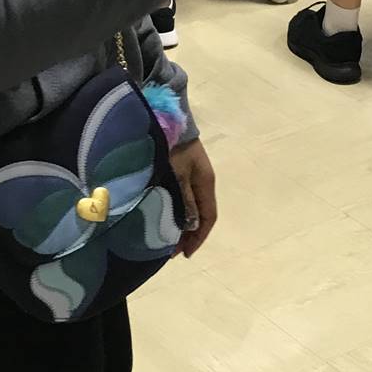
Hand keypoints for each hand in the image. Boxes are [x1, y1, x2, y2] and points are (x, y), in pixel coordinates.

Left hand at [170, 139, 217, 258]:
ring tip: (165, 238)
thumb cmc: (173, 147)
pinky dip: (175, 211)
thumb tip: (192, 226)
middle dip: (188, 234)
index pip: (208, 218)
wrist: (166, 117)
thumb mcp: (178, 175)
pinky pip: (181, 198)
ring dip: (180, 224)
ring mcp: (192, 175)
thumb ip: (185, 200)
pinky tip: (163, 216)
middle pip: (199, 215)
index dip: (199, 237)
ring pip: (190, 207)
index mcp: (206, 183)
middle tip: (171, 250)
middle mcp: (202, 182)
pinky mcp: (180, 170)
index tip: (185, 254)